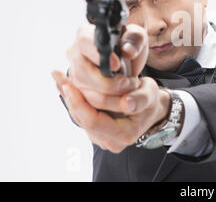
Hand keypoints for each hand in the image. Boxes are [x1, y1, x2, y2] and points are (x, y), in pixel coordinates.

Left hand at [51, 71, 170, 152]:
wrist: (150, 108)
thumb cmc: (149, 100)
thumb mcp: (150, 94)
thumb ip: (140, 98)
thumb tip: (127, 103)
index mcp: (125, 134)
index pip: (93, 121)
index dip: (79, 103)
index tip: (69, 85)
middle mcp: (112, 141)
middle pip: (82, 120)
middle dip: (71, 98)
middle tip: (61, 78)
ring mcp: (103, 139)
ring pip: (79, 118)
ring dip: (70, 99)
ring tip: (60, 79)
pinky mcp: (97, 132)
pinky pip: (81, 117)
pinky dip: (74, 101)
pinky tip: (65, 86)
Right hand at [65, 24, 148, 107]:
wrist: (127, 63)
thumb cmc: (129, 46)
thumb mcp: (137, 38)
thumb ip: (135, 40)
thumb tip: (127, 51)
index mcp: (85, 35)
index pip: (84, 42)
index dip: (99, 55)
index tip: (117, 65)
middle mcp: (75, 54)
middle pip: (82, 73)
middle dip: (108, 83)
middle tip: (129, 83)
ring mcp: (74, 74)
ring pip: (85, 91)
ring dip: (111, 96)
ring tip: (130, 89)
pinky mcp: (79, 91)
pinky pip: (89, 103)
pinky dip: (109, 104)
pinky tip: (123, 99)